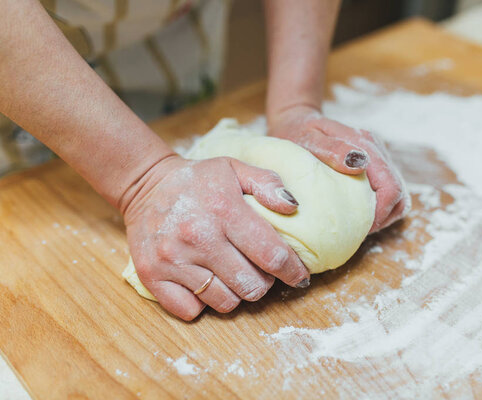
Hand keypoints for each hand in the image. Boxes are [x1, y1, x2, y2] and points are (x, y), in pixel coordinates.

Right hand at [122, 155, 309, 319]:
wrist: (145, 185)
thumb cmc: (199, 180)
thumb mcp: (235, 168)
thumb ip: (268, 184)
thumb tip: (294, 207)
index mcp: (224, 210)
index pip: (271, 255)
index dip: (292, 270)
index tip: (299, 275)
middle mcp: (198, 237)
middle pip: (251, 286)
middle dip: (264, 283)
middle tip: (260, 271)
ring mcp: (173, 260)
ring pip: (225, 302)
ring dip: (236, 293)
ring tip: (232, 273)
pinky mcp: (153, 276)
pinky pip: (192, 310)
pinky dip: (203, 302)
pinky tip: (205, 281)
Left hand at [268, 105, 408, 232]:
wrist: (295, 122)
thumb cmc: (297, 133)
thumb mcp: (309, 138)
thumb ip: (333, 149)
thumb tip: (360, 162)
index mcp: (365, 145)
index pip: (391, 188)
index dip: (380, 213)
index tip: (357, 226)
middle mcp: (377, 151)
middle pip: (399, 195)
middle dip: (383, 217)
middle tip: (356, 230)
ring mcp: (377, 158)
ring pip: (397, 197)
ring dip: (383, 214)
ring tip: (358, 225)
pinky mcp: (373, 167)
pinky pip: (386, 193)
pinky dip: (377, 208)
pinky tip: (356, 214)